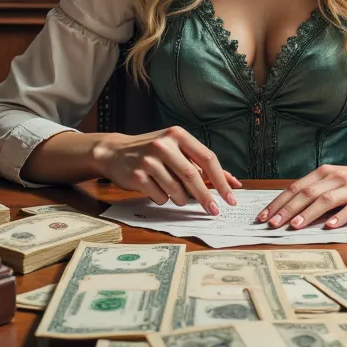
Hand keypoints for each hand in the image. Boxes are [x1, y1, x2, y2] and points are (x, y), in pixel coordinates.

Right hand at [91, 126, 241, 214]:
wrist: (114, 152)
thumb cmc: (152, 152)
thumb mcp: (176, 150)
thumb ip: (202, 164)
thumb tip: (232, 182)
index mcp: (178, 135)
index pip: (207, 158)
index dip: (221, 179)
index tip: (231, 196)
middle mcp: (164, 145)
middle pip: (193, 176)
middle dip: (206, 197)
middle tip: (214, 211)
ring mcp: (149, 160)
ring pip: (177, 190)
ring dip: (182, 199)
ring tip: (177, 195)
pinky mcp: (137, 176)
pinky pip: (160, 197)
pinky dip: (164, 199)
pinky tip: (156, 190)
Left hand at [257, 156, 346, 231]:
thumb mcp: (338, 181)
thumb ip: (319, 191)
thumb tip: (292, 208)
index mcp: (325, 173)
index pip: (296, 188)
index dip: (278, 202)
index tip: (263, 217)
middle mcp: (336, 178)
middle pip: (306, 194)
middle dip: (286, 210)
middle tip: (271, 224)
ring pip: (325, 200)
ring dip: (308, 214)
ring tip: (294, 226)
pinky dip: (339, 217)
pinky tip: (329, 227)